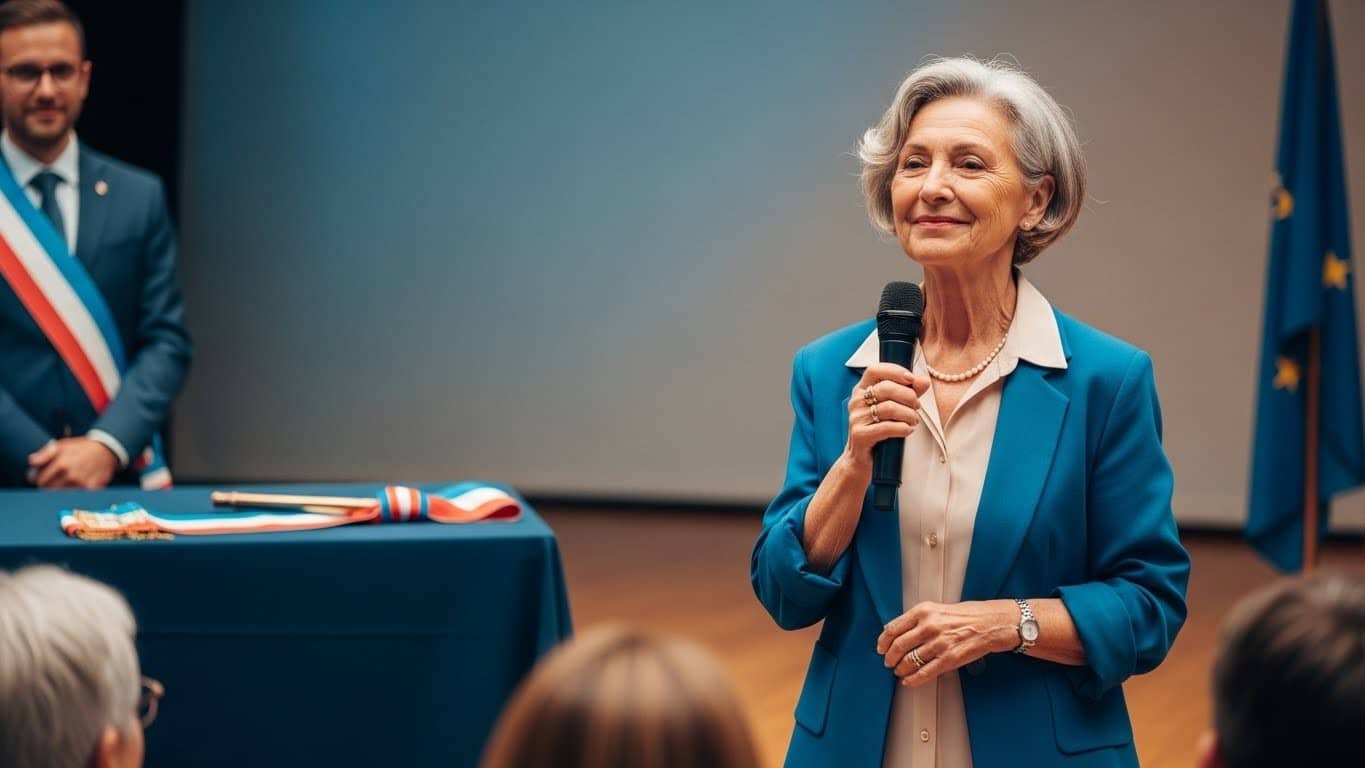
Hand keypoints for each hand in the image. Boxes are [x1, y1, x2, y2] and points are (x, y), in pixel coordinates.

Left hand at [29, 437, 118, 488]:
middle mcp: (72, 475)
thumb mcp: (63, 445)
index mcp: (62, 463)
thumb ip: (45, 454)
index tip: (43, 479)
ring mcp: (82, 483)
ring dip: (62, 492)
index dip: (40, 481)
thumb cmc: (82, 447)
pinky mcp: (92, 488)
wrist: (107, 449)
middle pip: (51, 490)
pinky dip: (76, 494)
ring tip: (66, 484)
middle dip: (49, 487)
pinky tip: (77, 487)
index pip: (41, 481)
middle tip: (53, 483)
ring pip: (63, 495)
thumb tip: (32, 461)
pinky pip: (78, 496)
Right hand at [843, 363, 929, 468]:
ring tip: (914, 421)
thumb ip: (908, 393)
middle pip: (886, 388)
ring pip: (889, 408)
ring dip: (908, 414)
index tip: (911, 379)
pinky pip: (886, 427)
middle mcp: (856, 401)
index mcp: (861, 389)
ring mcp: (856, 418)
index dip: (894, 371)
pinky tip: (907, 430)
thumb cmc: (878, 431)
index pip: (874, 370)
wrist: (861, 460)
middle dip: (908, 396)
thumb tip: (924, 381)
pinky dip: (902, 428)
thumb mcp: (893, 408)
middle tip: (917, 407)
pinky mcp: (859, 435)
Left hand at [876, 599, 1019, 686]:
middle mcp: (929, 626)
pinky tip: (909, 681)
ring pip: (910, 661)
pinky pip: (925, 672)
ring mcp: (939, 643)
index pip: (893, 628)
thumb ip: (917, 619)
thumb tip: (896, 630)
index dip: (883, 641)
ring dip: (901, 669)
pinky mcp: (950, 659)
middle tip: (889, 662)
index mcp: (923, 611)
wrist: (992, 623)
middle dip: (890, 658)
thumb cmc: (968, 615)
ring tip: (900, 671)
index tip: (881, 648)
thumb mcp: (937, 609)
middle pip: (898, 646)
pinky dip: (914, 679)